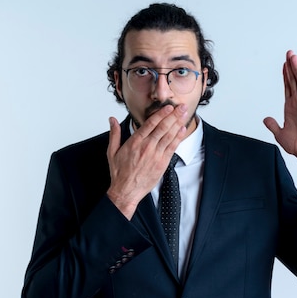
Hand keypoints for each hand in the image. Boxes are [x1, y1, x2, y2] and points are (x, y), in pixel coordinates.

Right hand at [106, 104, 188, 218]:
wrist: (126, 191)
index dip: (161, 113)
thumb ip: (114, 134)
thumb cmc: (120, 173)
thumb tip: (112, 120)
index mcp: (135, 142)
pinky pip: (172, 147)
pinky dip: (178, 138)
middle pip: (163, 127)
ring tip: (184, 114)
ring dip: (178, 123)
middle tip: (182, 106)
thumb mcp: (112, 152)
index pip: (150, 123)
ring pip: (169, 136)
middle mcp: (146, 147)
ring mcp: (155, 155)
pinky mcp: (162, 164)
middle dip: (174, 115)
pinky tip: (182, 130)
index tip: (168, 107)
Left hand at [264, 50, 296, 183]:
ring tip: (293, 56)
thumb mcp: (279, 133)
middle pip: (294, 81)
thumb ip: (273, 124)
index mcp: (291, 108)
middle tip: (289, 53)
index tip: (284, 64)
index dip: (286, 75)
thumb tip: (266, 119)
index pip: (288, 87)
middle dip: (291, 67)